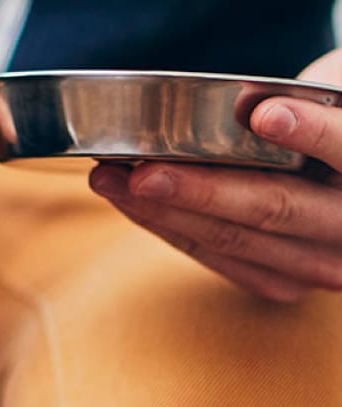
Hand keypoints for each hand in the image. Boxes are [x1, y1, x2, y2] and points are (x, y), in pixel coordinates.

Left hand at [88, 49, 341, 301]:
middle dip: (201, 190)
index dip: (310, 134)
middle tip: (143, 173)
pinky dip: (169, 227)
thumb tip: (251, 108)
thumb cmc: (336, 125)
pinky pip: (217, 257)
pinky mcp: (279, 283)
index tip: (265, 113)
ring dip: (164, 212)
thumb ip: (316, 101)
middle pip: (275, 208)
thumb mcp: (339, 99)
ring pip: (235, 240)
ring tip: (111, 181)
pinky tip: (129, 202)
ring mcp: (317, 266)